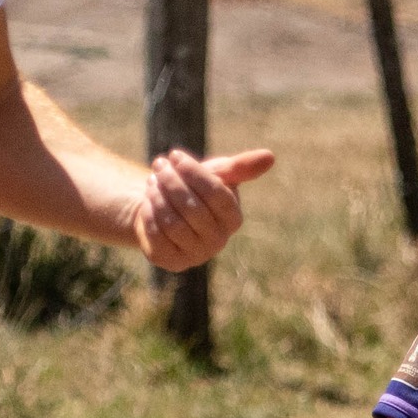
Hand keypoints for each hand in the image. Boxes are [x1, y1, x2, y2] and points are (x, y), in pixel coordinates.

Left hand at [134, 148, 273, 270]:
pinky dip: (148, 213)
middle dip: (171, 182)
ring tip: (152, 180)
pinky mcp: (171, 262)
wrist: (168, 213)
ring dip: (158, 196)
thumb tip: (270, 156)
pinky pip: (156, 236)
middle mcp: (218, 241)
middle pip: (192, 209)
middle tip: (159, 164)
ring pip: (172, 223)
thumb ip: (240, 167)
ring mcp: (195, 255)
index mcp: (233, 220)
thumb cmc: (197, 190)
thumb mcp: (217, 174)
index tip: (176, 155)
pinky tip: (147, 199)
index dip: (194, 173)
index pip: (217, 195)